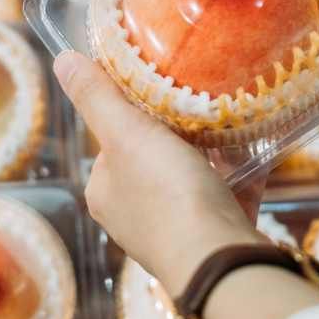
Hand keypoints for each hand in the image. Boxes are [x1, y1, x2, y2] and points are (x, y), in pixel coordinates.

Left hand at [53, 51, 267, 294]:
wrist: (219, 259)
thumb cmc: (166, 196)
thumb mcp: (126, 134)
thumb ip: (96, 96)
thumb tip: (61, 59)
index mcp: (105, 192)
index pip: (113, 141)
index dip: (135, 113)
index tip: (162, 89)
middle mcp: (133, 214)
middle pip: (155, 158)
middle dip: (180, 132)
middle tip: (203, 100)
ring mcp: (175, 229)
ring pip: (193, 178)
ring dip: (213, 151)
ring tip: (231, 118)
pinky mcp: (214, 236)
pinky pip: (227, 193)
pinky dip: (240, 172)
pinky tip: (256, 147)